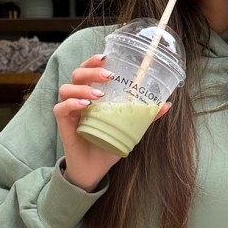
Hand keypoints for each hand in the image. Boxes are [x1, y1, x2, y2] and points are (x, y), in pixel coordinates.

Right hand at [54, 53, 170, 190]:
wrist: (94, 169)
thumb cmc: (108, 144)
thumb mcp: (129, 128)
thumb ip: (144, 115)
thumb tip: (166, 104)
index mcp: (91, 94)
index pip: (88, 70)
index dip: (93, 61)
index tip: (106, 57)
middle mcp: (78, 99)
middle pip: (77, 74)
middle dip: (91, 71)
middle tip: (108, 76)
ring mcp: (69, 111)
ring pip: (66, 88)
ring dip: (82, 88)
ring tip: (99, 96)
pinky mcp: (63, 124)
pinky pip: (60, 108)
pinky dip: (71, 104)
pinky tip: (84, 107)